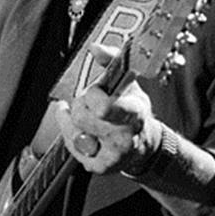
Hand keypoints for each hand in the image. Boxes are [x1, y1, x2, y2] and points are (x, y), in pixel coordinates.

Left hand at [55, 45, 160, 174]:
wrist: (142, 144)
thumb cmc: (131, 109)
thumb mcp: (127, 82)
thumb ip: (111, 61)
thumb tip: (95, 48)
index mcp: (134, 113)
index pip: (104, 107)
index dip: (92, 96)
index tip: (95, 91)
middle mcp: (125, 137)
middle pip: (82, 117)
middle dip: (81, 106)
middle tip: (88, 103)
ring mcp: (113, 155)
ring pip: (74, 134)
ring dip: (73, 121)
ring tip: (82, 116)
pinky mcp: (100, 167)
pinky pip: (72, 149)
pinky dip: (72, 137)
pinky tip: (81, 132)